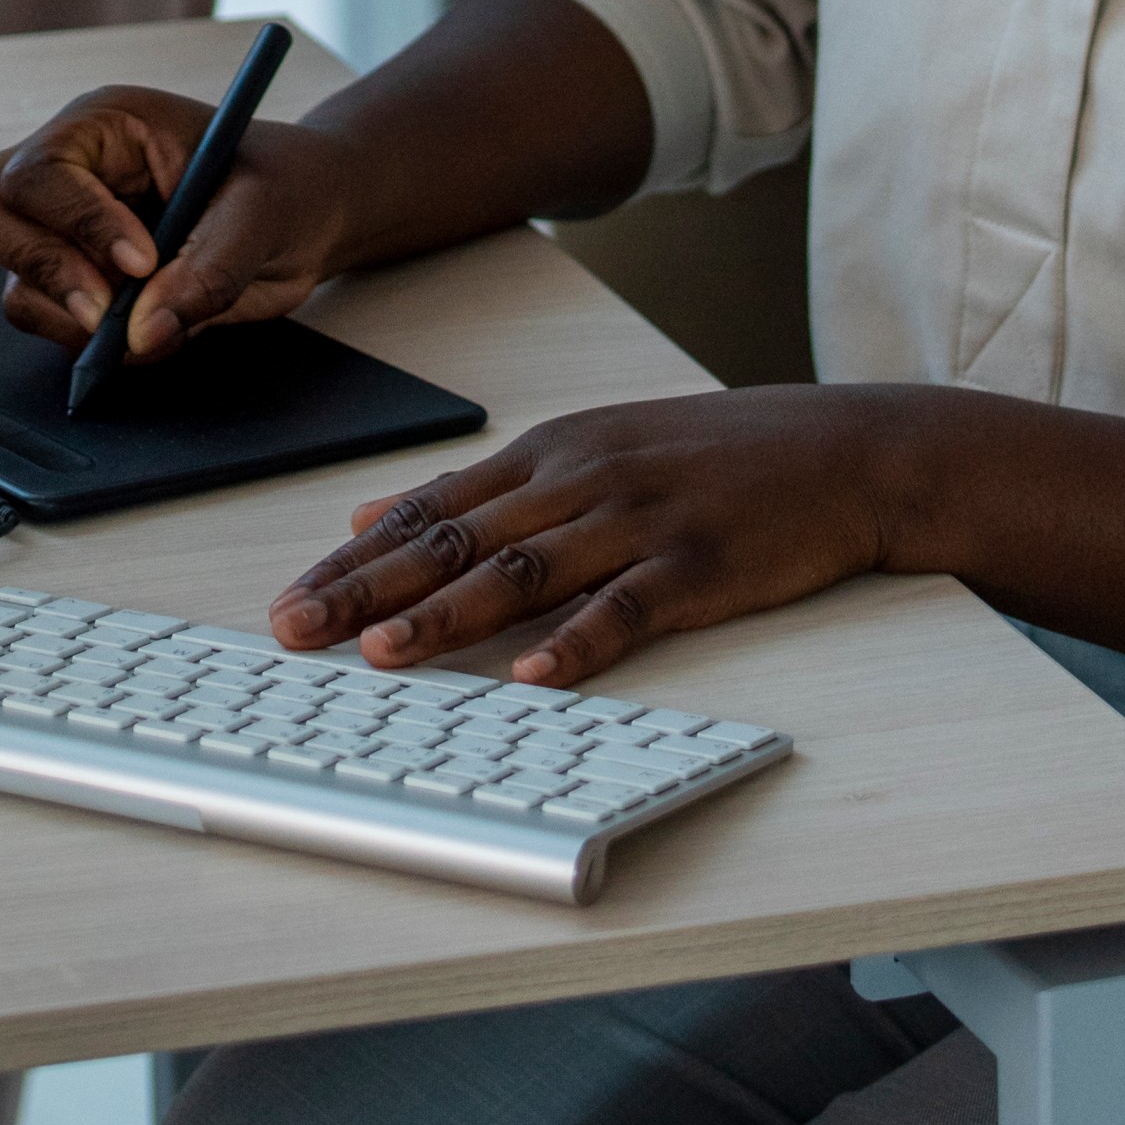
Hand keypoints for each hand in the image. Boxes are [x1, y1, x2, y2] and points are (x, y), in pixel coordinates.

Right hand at [0, 80, 367, 364]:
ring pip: (11, 278)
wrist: (305, 215)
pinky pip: (46, 319)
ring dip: (69, 316)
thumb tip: (140, 335)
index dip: (80, 223)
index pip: (41, 171)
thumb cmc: (282, 187)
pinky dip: (89, 343)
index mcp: (103, 125)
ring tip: (151, 322)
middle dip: (36, 265)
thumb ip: (205, 271)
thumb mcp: (261, 214)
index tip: (141, 264)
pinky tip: (155, 331)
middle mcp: (68, 171)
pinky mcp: (77, 281)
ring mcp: (64, 228)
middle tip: (104, 312)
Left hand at [271, 390, 885, 688]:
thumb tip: (369, 514)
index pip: (427, 509)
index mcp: (547, 453)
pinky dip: (578, 643)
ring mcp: (636, 519)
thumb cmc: (705, 458)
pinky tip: (536, 675)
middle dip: (367, 590)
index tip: (290, 599)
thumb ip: (482, 490)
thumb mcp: (587, 449)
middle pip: (454, 539)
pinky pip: (626, 608)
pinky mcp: (695, 563)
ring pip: (523, 571)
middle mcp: (578, 479)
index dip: (352, 559)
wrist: (834, 451)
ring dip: (449, 616)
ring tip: (386, 654)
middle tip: (296, 630)